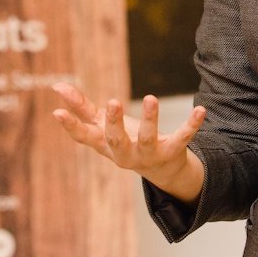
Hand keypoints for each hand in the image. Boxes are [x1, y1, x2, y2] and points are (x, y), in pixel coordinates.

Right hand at [51, 83, 205, 203]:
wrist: (162, 171)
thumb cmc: (127, 141)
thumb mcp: (104, 126)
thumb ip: (82, 107)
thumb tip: (57, 85)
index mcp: (106, 145)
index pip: (84, 137)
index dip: (71, 126)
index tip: (57, 112)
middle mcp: (125, 154)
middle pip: (116, 140)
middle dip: (114, 123)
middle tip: (112, 102)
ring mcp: (149, 155)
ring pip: (148, 139)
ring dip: (150, 120)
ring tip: (151, 98)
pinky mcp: (172, 152)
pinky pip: (182, 138)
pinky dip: (192, 124)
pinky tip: (201, 110)